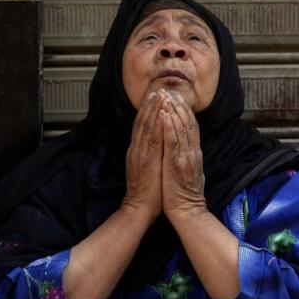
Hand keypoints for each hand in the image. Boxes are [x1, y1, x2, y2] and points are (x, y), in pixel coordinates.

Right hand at [121, 90, 163, 222]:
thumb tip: (157, 144)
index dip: (148, 111)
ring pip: (146, 127)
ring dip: (153, 110)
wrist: (140, 208)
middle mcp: (137, 149)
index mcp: (138, 151)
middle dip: (150, 105)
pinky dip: (156, 125)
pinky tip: (161, 114)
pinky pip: (152, 138)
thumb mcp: (148, 168)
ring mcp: (140, 154)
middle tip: (157, 90)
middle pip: (142, 122)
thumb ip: (150, 155)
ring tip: (159, 96)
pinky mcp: (146, 160)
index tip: (155, 98)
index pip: (142, 126)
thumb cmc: (148, 192)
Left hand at [160, 92, 207, 222]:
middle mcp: (192, 152)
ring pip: (181, 129)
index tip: (175, 98)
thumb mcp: (189, 171)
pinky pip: (173, 142)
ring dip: (172, 111)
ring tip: (165, 97)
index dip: (184, 111)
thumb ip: (188, 157)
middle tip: (168, 90)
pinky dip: (168, 127)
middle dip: (177, 106)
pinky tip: (164, 116)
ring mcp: (185, 157)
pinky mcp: (176, 164)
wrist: (187, 211)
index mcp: (194, 154)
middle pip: (187, 124)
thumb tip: (187, 147)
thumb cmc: (184, 194)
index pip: (191, 127)